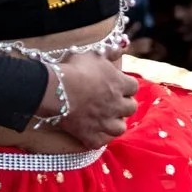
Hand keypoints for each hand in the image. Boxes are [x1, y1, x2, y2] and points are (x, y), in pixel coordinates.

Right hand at [22, 52, 136, 151]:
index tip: (118, 85)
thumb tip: (121, 49)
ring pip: (120, 128)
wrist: (57, 89)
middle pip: (131, 108)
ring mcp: (105, 122)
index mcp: (120, 84)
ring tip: (107, 120)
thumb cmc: (75, 69)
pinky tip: (93, 133)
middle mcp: (117, 105)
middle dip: (124, 105)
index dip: (126, 86)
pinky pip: (100, 142)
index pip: (133, 86)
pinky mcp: (90, 135)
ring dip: (115, 124)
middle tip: (112, 102)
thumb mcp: (93, 54)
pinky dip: (97, 139)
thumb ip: (110, 52)